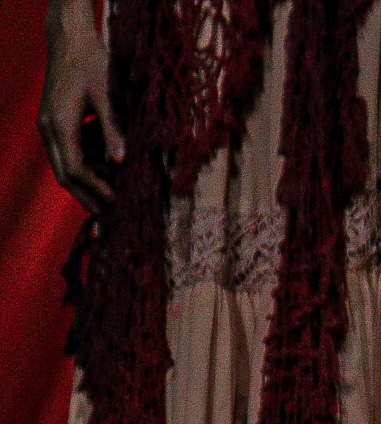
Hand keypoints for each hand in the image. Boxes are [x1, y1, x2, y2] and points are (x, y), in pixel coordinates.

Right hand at [40, 4, 121, 214]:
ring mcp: (50, 124)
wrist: (69, 40)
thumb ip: (112, 130)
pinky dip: (87, 161)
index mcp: (60, 124)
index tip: (115, 201)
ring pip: (66, 163)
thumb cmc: (90, 64)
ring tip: (112, 194)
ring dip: (87, 180)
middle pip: (65, 173)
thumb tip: (120, 162)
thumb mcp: (106, 97)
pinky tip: (108, 169)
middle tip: (108, 215)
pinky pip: (70, 149)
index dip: (94, 188)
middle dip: (86, 194)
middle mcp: (49, 128)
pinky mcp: (56, 120)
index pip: (75, 169)